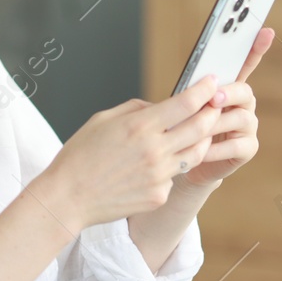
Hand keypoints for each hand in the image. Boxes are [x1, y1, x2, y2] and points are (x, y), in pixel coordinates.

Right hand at [38, 73, 226, 229]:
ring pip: (196, 153)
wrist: (68, 197)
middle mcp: (154, 151)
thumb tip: (159, 106)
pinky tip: (155, 166)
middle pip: (201, 127)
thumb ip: (136, 109)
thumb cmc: (80, 157)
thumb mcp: (103, 119)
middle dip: (212, 113)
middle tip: (213, 106)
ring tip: (194, 133)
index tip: (211, 82)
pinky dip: (172, 167)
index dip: (204, 90)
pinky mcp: (159, 195)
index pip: (186, 103)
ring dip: (201, 140)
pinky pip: (175, 176)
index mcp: (140, 127)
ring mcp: (159, 176)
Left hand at [176, 26, 272, 187]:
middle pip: (244, 91)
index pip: (245, 64)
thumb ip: (191, 95)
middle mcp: (243, 104)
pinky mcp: (248, 148)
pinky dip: (217, 148)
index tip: (266, 31)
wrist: (185, 161)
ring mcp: (248, 126)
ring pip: (240, 118)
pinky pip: (237, 145)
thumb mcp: (184, 108)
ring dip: (218, 123)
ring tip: (199, 130)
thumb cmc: (184, 129)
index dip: (256, 48)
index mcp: (229, 88)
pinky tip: (202, 151)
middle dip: (229, 93)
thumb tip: (186, 88)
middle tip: (213, 99)